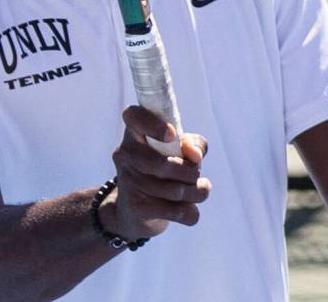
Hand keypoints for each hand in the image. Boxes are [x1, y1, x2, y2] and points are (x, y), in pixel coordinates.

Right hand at [99, 106, 210, 240]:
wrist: (136, 209)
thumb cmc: (163, 167)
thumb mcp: (179, 149)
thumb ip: (193, 145)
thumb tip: (194, 154)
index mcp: (134, 130)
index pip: (134, 116)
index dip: (153, 124)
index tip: (172, 134)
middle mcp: (125, 152)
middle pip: (163, 164)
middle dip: (191, 172)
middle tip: (197, 174)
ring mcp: (128, 180)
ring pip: (174, 190)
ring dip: (197, 192)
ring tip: (202, 190)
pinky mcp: (135, 206)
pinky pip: (174, 211)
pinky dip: (190, 211)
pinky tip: (191, 208)